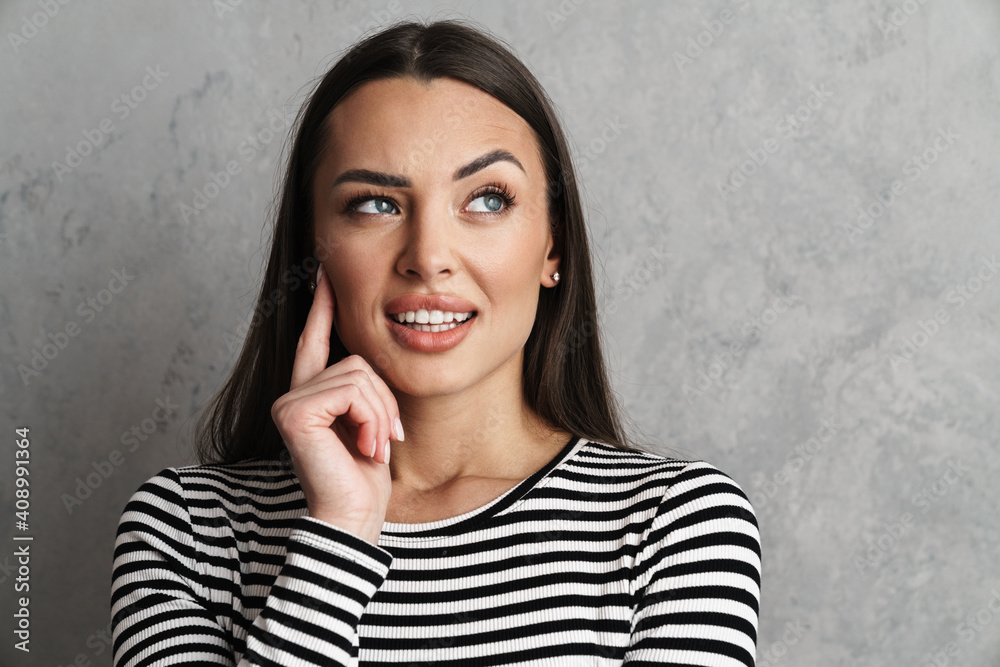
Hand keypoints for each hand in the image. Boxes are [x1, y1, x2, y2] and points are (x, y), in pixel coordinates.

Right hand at [270, 263, 401, 544]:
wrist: (354, 517)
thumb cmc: (363, 478)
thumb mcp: (372, 422)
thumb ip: (365, 390)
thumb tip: (372, 356)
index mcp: (311, 394)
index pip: (315, 339)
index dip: (323, 306)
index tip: (325, 272)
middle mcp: (293, 394)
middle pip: (356, 361)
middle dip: (384, 400)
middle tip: (386, 438)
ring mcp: (289, 401)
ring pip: (358, 375)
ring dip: (381, 413)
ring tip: (376, 447)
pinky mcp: (294, 412)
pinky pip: (352, 391)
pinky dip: (371, 418)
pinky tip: (366, 448)